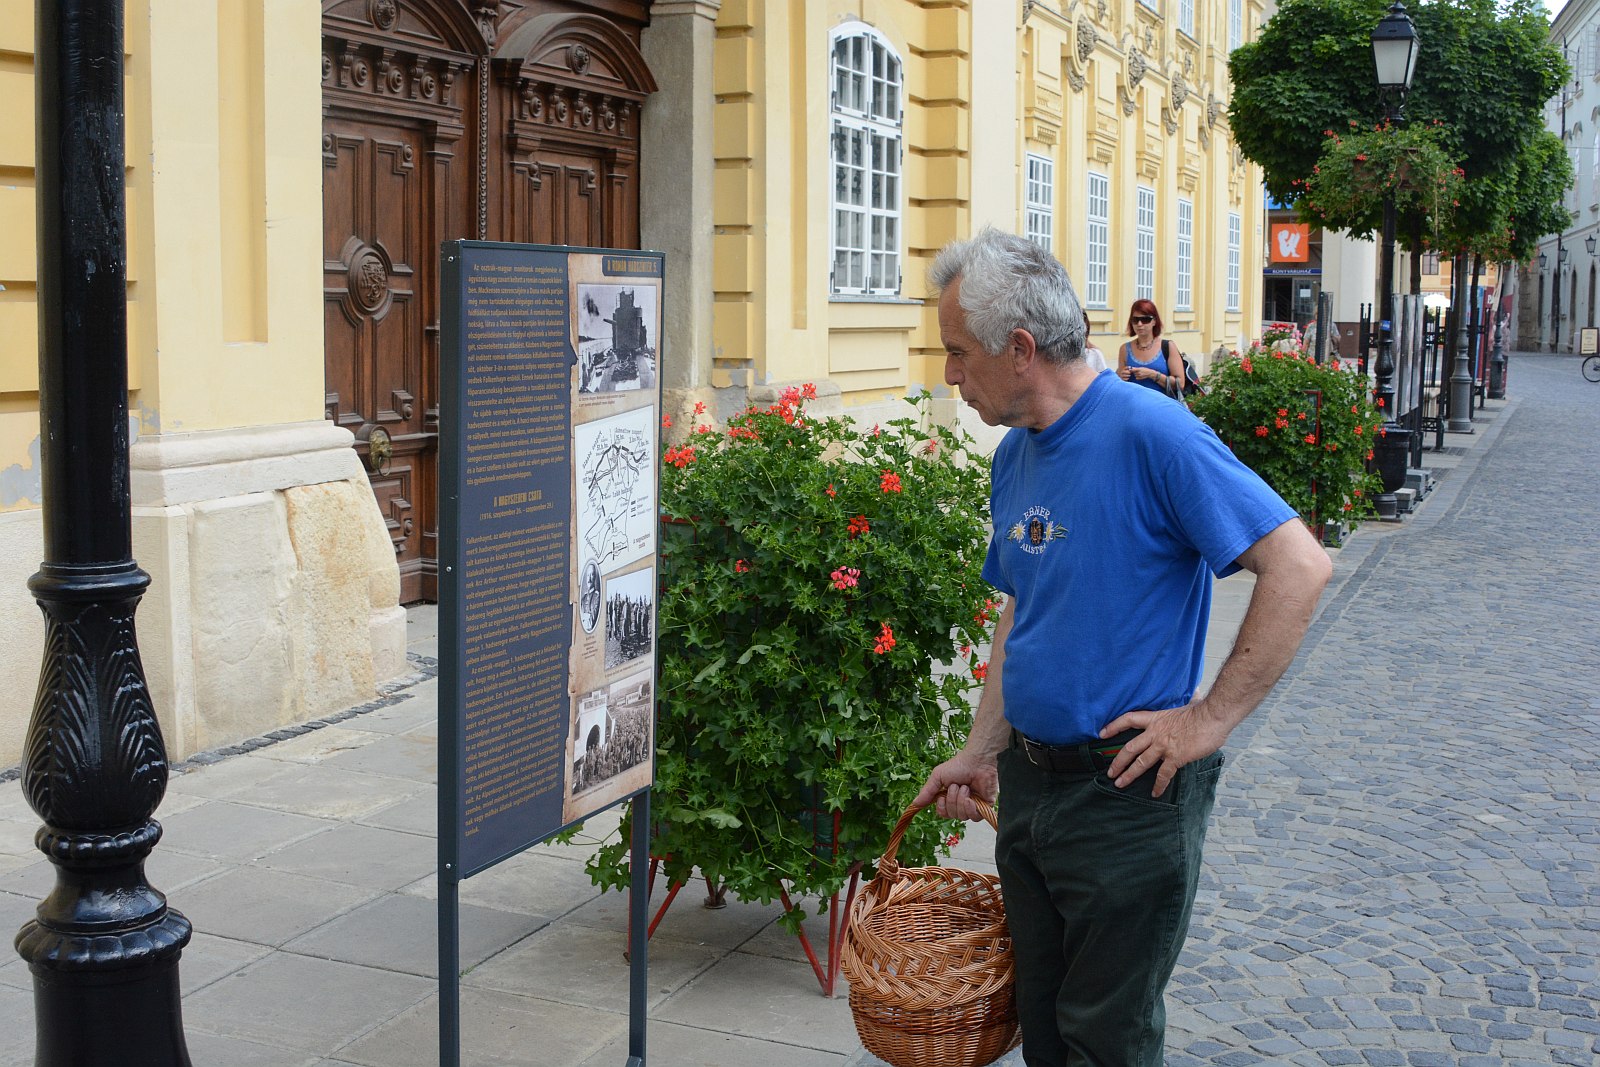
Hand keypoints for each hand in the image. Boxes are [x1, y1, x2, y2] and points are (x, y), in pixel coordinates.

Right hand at [911, 751, 997, 821]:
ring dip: (961, 800)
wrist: (977, 761)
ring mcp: (973, 805)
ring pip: (963, 816)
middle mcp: (961, 803)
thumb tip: (914, 804)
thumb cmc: (958, 766)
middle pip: (953, 815)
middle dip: (952, 800)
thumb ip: (927, 792)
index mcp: (949, 797)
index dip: (942, 807)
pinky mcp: (985, 807)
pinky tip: (971, 799)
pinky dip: (971, 808)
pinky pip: (975, 817)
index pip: (943, 813)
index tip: (942, 796)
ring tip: (965, 787)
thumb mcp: (937, 777)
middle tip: (956, 786)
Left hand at [1099, 702, 1231, 797]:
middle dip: (1118, 761)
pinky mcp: (1175, 757)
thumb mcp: (1190, 704)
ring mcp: (1164, 746)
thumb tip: (1196, 693)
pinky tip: (1155, 793)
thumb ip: (1189, 701)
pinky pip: (1163, 774)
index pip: (1129, 719)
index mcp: (1156, 719)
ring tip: (1120, 784)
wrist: (1213, 716)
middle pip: (1130, 748)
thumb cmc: (1204, 712)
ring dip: (1129, 774)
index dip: (1113, 726)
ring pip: (1141, 762)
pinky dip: (1159, 785)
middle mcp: (1156, 733)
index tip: (1102, 733)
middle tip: (1110, 772)